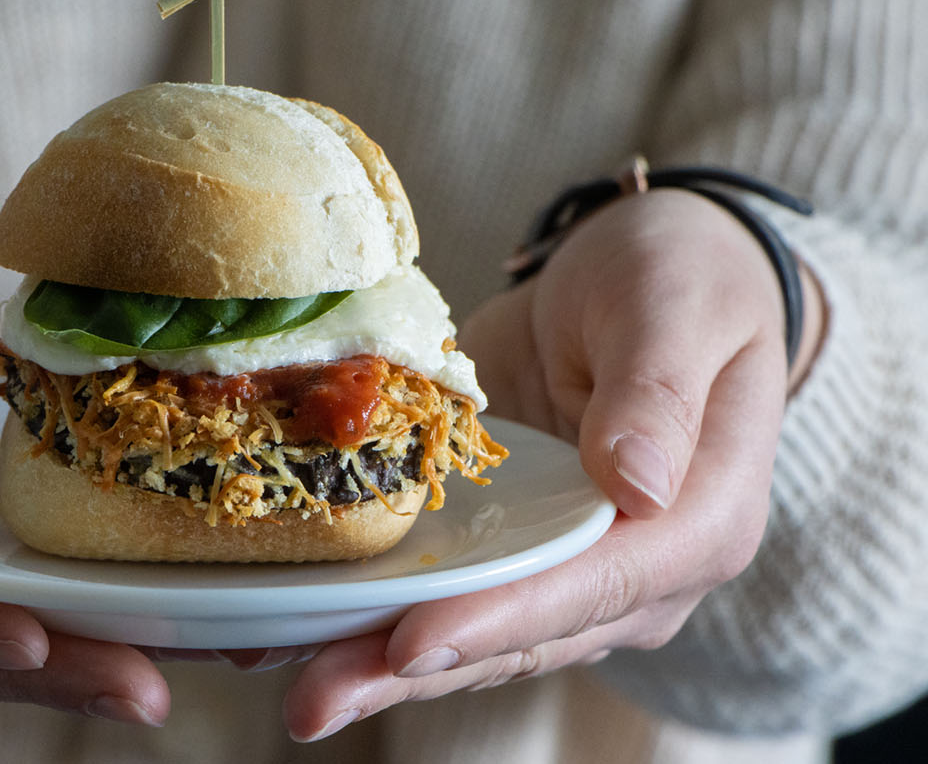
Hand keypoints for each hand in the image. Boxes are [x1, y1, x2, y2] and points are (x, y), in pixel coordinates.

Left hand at [281, 189, 814, 740]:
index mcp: (695, 524)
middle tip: (313, 702)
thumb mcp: (675, 306)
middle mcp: (631, 572)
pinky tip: (285, 625)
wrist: (645, 274)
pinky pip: (434, 585)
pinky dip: (366, 607)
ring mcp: (560, 564)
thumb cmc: (680, 278)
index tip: (409, 645)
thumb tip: (636, 484)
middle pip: (513, 636)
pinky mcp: (504, 539)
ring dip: (372, 660)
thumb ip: (657, 391)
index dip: (496, 622)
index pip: (589, 588)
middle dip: (408, 672)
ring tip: (282, 678)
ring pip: (465, 629)